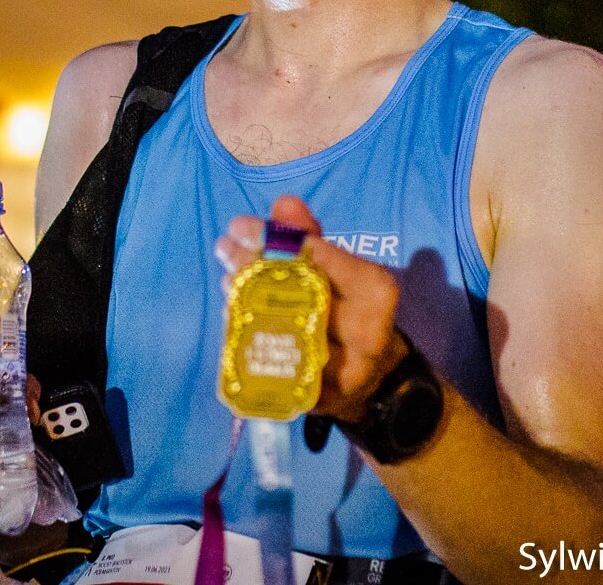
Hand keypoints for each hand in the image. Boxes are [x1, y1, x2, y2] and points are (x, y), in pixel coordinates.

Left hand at [215, 195, 407, 424]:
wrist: (371, 378)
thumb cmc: (351, 311)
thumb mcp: (341, 270)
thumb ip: (312, 237)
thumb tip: (284, 203)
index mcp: (377, 293)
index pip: (324, 260)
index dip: (280, 242)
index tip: (243, 226)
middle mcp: (365, 336)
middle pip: (300, 297)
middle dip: (253, 269)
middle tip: (225, 246)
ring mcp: (339, 375)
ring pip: (282, 332)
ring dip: (244, 299)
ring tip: (225, 275)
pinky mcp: (313, 399)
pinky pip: (272, 363)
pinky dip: (248, 334)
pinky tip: (231, 311)